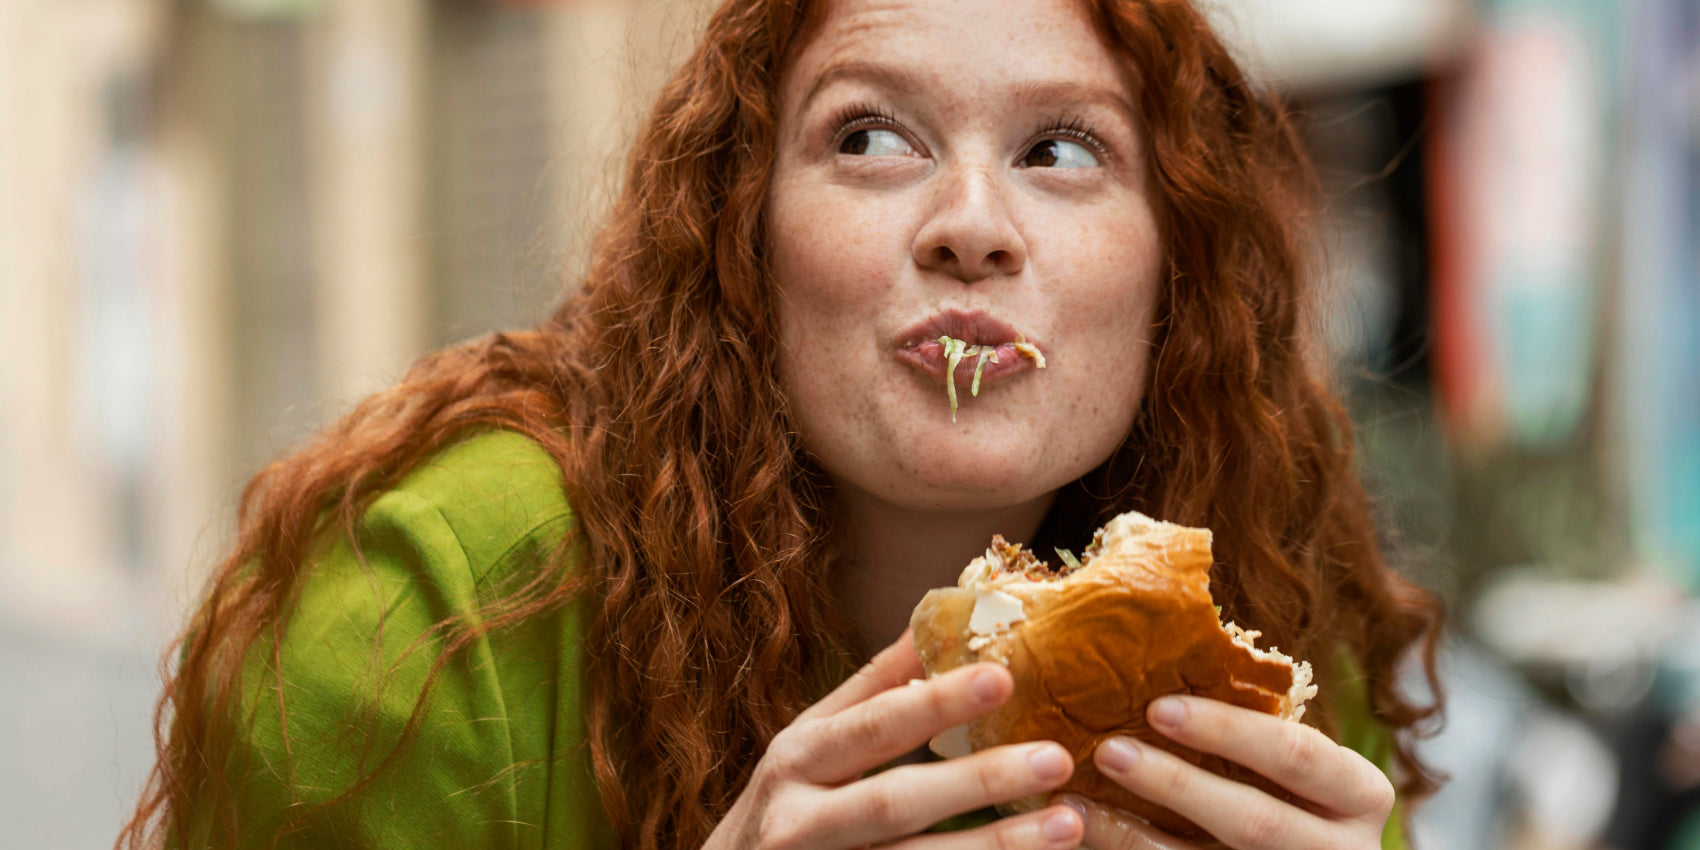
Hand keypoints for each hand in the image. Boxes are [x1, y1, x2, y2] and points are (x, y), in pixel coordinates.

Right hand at [704, 628, 1085, 849]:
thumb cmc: (784, 806)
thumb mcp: (809, 742)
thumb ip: (873, 689)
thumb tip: (936, 618)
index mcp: (798, 758)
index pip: (875, 724)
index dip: (938, 702)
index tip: (1003, 677)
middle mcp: (800, 820)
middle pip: (897, 801)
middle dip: (980, 779)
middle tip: (1056, 759)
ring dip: (996, 847)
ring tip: (1068, 825)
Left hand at [1056, 696, 1394, 849]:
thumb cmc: (1296, 793)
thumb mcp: (1298, 765)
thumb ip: (1255, 728)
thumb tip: (1161, 654)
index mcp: (1360, 794)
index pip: (1296, 755)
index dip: (1228, 730)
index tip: (1159, 707)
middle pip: (1255, 822)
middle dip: (1176, 786)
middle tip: (1110, 750)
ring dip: (1132, 835)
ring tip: (1075, 802)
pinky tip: (1084, 831)